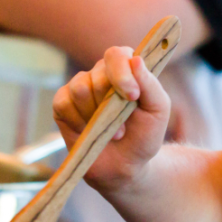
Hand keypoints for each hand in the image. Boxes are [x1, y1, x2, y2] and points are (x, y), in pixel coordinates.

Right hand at [52, 46, 170, 190]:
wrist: (125, 166)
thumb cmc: (144, 136)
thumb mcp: (158, 111)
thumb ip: (150, 85)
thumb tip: (135, 60)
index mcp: (126, 70)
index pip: (117, 55)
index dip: (122, 72)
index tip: (132, 95)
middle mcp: (101, 74)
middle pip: (97, 73)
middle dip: (111, 102)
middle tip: (123, 127)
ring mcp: (80, 88)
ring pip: (80, 87)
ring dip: (95, 115)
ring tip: (111, 133)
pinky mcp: (63, 105)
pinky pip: (64, 103)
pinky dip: (78, 121)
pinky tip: (89, 132)